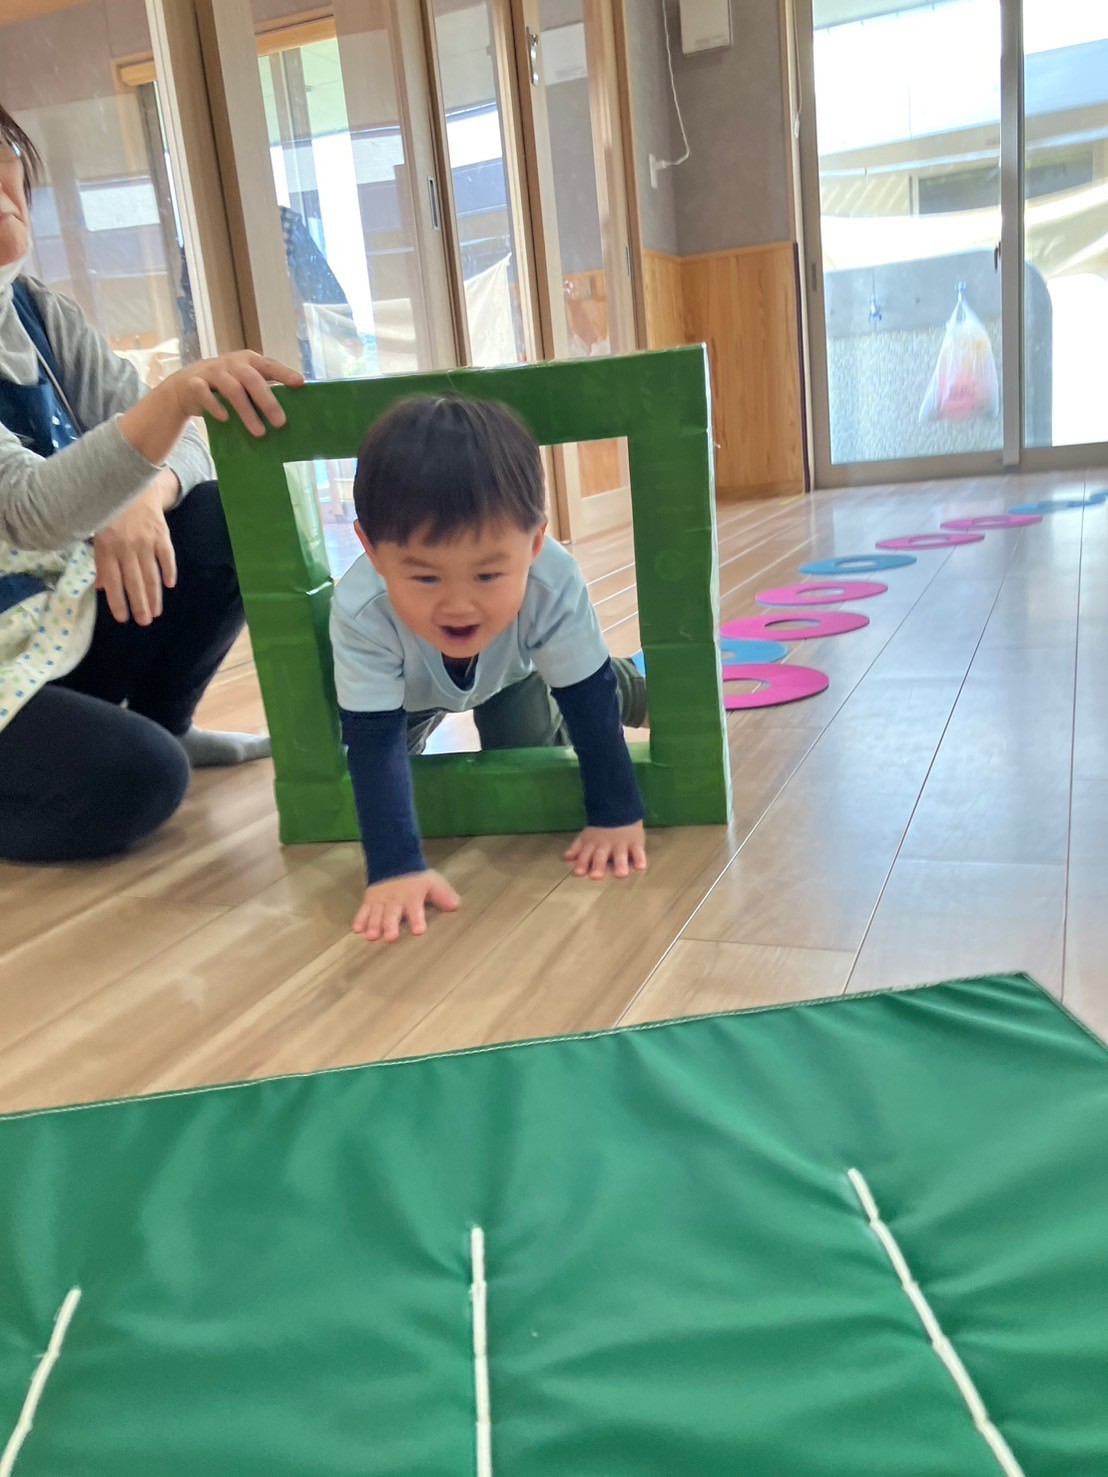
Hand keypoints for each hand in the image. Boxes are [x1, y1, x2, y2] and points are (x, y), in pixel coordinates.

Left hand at [93, 473, 176, 624]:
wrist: (131, 485)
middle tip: (143, 622)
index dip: (117, 601)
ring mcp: (145, 541)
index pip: (113, 581)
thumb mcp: (98, 536)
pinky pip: (166, 557)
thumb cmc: (111, 514)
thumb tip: (101, 588)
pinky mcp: (161, 534)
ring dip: (153, 595)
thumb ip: (101, 562)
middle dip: (139, 605)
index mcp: (106, 548)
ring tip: (155, 612)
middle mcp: (125, 547)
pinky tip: (169, 586)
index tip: (122, 618)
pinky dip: (168, 571)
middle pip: (133, 582)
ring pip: (150, 574)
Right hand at [165, 350, 302, 436]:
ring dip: (246, 412)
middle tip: (280, 423)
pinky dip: (215, 406)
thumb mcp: (245, 383)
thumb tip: (293, 412)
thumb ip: (264, 390)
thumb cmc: (226, 385)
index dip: (284, 373)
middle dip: (267, 401)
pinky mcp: (194, 383)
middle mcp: (231, 363)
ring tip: (259, 432)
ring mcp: (212, 372)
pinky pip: (205, 394)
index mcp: (249, 361)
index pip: (269, 365)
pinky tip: (226, 419)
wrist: (187, 385)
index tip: (300, 383)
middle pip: (251, 379)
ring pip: (232, 389)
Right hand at [353, 869, 460, 942]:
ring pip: (377, 913)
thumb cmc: (417, 879)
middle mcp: (395, 900)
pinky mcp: (370, 901)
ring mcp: (381, 901)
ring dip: (374, 925)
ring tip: (372, 937)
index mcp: (412, 896)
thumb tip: (455, 906)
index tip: (419, 931)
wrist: (394, 861)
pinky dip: (360, 919)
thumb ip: (443, 895)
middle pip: (392, 913)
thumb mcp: (433, 883)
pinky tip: (357, 930)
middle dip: (391, 925)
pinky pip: (363, 910)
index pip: (415, 909)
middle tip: (391, 937)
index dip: (417, 919)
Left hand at [564, 821, 647, 879]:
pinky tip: (641, 867)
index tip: (579, 873)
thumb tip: (566, 858)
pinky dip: (640, 858)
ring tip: (621, 874)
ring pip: (620, 854)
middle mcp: (606, 846)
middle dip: (598, 865)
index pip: (586, 854)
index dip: (582, 863)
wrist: (619, 811)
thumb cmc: (600, 831)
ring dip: (620, 863)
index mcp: (593, 845)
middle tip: (596, 876)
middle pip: (601, 855)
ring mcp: (621, 845)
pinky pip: (638, 851)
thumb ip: (577, 849)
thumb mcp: (586, 837)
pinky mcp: (636, 844)